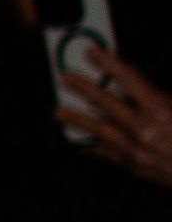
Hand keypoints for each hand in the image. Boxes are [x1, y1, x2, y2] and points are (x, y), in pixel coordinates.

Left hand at [64, 43, 171, 187]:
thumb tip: (136, 85)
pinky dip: (94, 147)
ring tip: (59, 112)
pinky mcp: (135, 167)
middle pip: (107, 104)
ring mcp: (137, 150)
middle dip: (85, 88)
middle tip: (67, 78)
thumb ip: (160, 96)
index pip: (129, 79)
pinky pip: (108, 155)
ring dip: (77, 119)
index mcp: (162, 110)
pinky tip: (81, 144)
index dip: (108, 63)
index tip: (92, 53)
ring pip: (99, 131)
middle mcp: (144, 130)